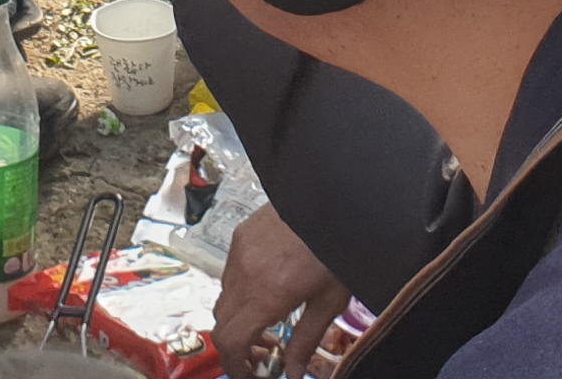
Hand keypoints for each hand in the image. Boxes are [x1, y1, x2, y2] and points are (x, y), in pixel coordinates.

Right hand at [214, 206, 354, 372]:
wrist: (337, 201)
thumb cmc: (339, 247)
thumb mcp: (329, 301)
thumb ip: (306, 339)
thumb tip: (292, 370)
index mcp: (268, 294)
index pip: (231, 340)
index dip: (234, 364)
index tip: (248, 373)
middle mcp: (246, 273)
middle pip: (222, 323)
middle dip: (237, 344)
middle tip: (261, 353)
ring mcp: (240, 251)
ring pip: (225, 296)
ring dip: (239, 316)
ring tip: (267, 317)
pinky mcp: (241, 234)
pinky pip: (231, 271)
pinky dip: (242, 288)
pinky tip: (268, 286)